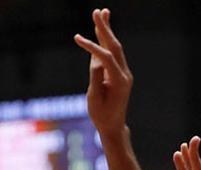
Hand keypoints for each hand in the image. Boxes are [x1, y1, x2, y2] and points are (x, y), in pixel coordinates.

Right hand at [74, 8, 132, 134]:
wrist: (113, 126)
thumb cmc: (101, 116)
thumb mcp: (94, 99)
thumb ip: (95, 79)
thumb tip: (96, 60)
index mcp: (119, 82)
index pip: (105, 58)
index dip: (91, 47)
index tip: (76, 38)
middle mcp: (124, 74)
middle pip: (114, 47)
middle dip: (105, 28)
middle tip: (98, 12)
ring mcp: (123, 73)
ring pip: (115, 48)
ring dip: (107, 30)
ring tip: (102, 13)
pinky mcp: (119, 73)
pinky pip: (112, 54)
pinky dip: (106, 41)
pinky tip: (101, 30)